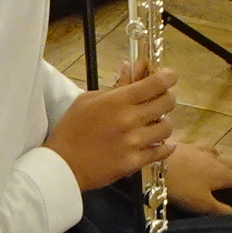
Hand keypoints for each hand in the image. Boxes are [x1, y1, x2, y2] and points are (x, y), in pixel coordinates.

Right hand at [45, 62, 175, 192]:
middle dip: (167, 97)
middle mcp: (129, 119)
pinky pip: (161, 152)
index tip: (169, 77)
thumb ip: (116, 85)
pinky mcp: (134, 162)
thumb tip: (133, 67)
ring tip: (154, 124)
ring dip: (163, 123)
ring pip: (167, 127)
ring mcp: (133, 143)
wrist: (63, 165)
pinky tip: (162, 143)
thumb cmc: (72, 128)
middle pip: (167, 102)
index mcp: (118, 100)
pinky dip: (165, 147)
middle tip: (160, 100)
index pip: (156, 83)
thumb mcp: (89, 100)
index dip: (168, 77)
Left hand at [162, 143, 231, 214]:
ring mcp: (201, 150)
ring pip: (223, 157)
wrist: (151, 164)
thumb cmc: (179, 186)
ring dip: (230, 168)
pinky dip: (213, 159)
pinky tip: (203, 162)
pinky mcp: (187, 146)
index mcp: (223, 173)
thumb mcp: (201, 203)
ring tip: (226, 178)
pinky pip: (206, 151)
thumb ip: (221, 210)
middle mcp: (216, 158)